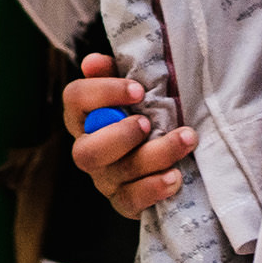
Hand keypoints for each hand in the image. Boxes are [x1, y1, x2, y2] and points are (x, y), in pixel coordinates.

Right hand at [64, 52, 196, 218]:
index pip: (75, 99)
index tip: (138, 89)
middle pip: (86, 150)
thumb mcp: (137, 90)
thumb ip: (119, 72)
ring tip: (186, 140)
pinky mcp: (125, 201)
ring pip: (118, 173)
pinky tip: (175, 176)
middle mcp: (88, 149)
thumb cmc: (149, 112)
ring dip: (155, 155)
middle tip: (148, 123)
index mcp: (86, 116)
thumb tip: (94, 61)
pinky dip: (154, 189)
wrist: (168, 155)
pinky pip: (132, 201)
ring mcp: (105, 179)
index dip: (102, 92)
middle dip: (120, 136)